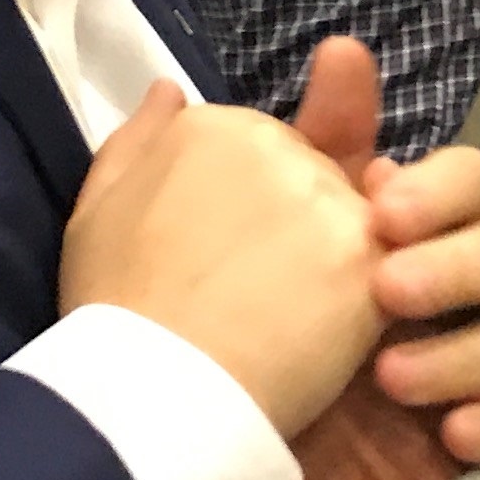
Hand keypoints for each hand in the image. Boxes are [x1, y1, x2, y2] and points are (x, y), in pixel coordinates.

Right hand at [62, 78, 380, 438]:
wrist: (154, 391)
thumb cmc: (113, 312)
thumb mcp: (95, 211)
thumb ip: (137, 140)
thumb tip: (170, 88)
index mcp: (209, 127)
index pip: (254, 148)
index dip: (241, 209)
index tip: (211, 258)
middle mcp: (274, 142)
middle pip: (309, 172)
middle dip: (292, 225)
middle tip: (246, 294)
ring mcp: (326, 195)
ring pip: (350, 219)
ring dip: (330, 264)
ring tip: (277, 323)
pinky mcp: (368, 252)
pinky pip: (384, 267)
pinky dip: (356, 306)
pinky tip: (314, 341)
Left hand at [268, 36, 479, 479]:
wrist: (316, 469)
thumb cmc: (310, 344)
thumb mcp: (303, 248)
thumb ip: (322, 150)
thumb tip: (341, 48)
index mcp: (458, 222)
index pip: (478, 180)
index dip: (439, 192)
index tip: (378, 211)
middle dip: (457, 271)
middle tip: (384, 295)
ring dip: (470, 355)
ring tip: (394, 382)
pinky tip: (454, 436)